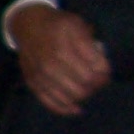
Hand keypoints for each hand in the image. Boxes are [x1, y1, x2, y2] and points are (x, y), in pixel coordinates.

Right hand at [12, 1, 110, 117]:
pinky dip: (65, 109)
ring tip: (86, 88)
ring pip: (70, 97)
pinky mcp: (32, 83)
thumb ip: (92, 45)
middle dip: (96, 86)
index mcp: (64, 47)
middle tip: (97, 80)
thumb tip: (101, 69)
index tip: (105, 72)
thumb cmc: (58, 25)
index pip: (95, 71)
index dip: (105, 74)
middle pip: (84, 86)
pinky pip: (50, 103)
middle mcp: (50, 63)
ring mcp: (40, 75)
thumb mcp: (78, 24)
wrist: (28, 25)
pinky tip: (75, 108)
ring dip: (83, 96)